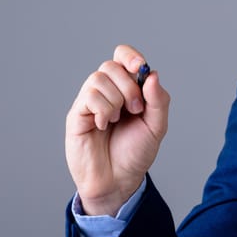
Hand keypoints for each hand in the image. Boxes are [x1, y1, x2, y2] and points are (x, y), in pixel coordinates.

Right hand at [65, 45, 169, 215]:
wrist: (119, 180)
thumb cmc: (136, 152)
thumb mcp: (157, 126)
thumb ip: (158, 100)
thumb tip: (153, 74)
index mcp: (127, 89)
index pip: (122, 57)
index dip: (130, 56)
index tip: (140, 67)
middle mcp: (107, 91)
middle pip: (112, 66)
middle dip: (129, 87)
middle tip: (136, 109)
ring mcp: (90, 101)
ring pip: (98, 79)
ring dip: (116, 100)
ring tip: (118, 120)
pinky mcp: (77, 114)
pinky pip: (89, 96)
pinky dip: (103, 110)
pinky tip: (104, 126)